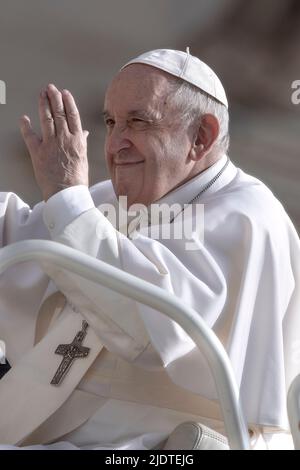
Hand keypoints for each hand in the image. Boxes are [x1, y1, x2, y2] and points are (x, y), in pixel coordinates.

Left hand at [20, 84, 88, 200]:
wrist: (67, 193)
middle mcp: (65, 139)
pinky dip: (26, 126)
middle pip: (59, 113)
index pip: (73, 115)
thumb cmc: (77, 179)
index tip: (65, 93)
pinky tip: (24, 118)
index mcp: (78, 140)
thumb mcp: (84, 158)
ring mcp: (50, 144)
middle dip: (54, 98)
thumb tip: (84, 132)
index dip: (68, 102)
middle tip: (50, 88)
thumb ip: (82, 142)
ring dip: (44, 104)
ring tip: (42, 94)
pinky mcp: (38, 152)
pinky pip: (30, 136)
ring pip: (47, 119)